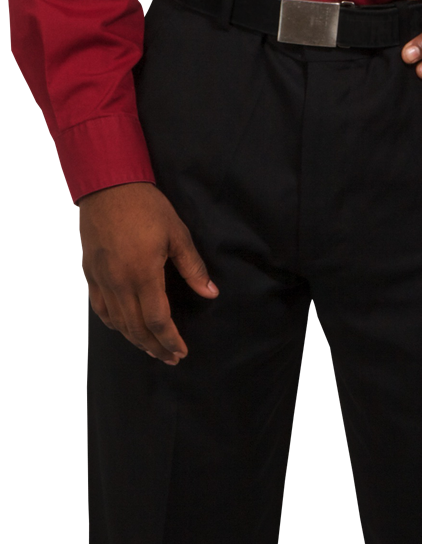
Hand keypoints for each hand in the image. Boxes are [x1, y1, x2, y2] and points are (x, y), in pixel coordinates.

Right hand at [78, 181, 218, 362]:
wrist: (107, 185)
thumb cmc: (146, 206)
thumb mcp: (176, 233)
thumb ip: (192, 267)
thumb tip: (210, 293)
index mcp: (143, 274)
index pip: (157, 320)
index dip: (170, 340)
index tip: (181, 352)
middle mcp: (119, 282)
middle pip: (136, 328)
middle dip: (155, 347)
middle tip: (170, 358)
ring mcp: (100, 279)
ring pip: (117, 322)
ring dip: (135, 339)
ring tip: (151, 348)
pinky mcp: (90, 273)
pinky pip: (100, 308)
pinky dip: (113, 323)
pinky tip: (122, 328)